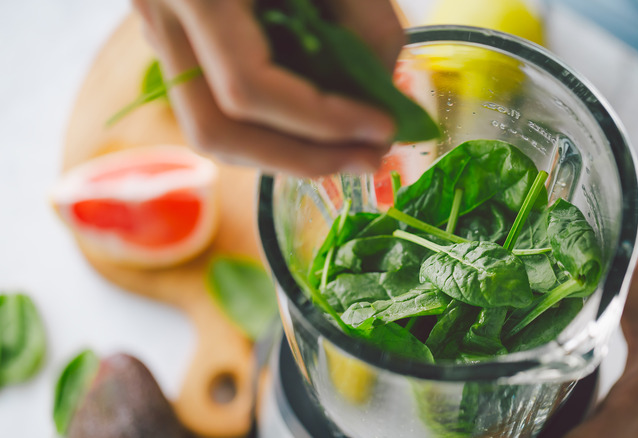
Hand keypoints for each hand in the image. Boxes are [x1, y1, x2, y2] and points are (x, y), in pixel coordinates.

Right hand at [132, 0, 403, 176]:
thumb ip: (365, 20)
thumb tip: (384, 96)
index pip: (248, 87)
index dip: (320, 121)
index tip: (382, 129)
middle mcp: (163, 17)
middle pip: (216, 130)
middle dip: (301, 160)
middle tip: (371, 160)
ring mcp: (162, 32)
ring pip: (210, 130)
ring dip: (287, 154)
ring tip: (352, 151)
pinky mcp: (179, 41)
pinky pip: (217, 106)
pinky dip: (272, 128)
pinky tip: (319, 126)